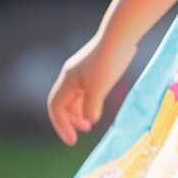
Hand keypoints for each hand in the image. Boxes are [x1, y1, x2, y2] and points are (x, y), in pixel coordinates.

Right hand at [47, 32, 138, 146]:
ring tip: (89, 125)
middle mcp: (71, 76)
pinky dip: (87, 103)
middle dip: (69, 121)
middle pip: (62, 104)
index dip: (61, 126)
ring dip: (78, 113)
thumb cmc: (110, 61)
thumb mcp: (100, 88)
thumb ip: (91, 107)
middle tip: (80, 134)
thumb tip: (88, 120)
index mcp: (67, 80)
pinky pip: (84, 91)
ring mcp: (81, 72)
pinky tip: (97, 109)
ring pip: (74, 98)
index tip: (72, 141)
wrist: (121, 36)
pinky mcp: (93, 70)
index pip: (56, 108)